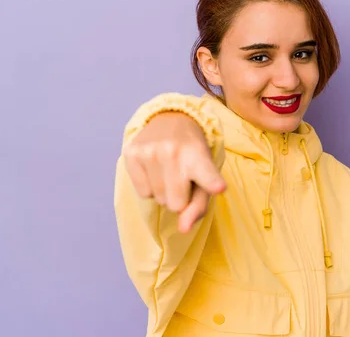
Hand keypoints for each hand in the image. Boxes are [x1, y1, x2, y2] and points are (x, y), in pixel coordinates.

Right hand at [122, 112, 225, 232]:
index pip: (205, 175)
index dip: (211, 182)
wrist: (170, 119)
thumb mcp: (205, 175)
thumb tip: (183, 229)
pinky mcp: (131, 153)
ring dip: (165, 192)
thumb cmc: (192, 154)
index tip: (218, 187)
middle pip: (175, 205)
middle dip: (180, 198)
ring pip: (158, 200)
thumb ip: (199, 205)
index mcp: (197, 155)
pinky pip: (143, 193)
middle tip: (182, 177)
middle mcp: (172, 151)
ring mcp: (149, 151)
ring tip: (169, 171)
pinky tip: (155, 169)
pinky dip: (150, 187)